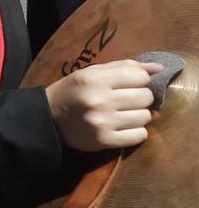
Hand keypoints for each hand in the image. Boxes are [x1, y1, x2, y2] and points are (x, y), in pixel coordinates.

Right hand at [46, 59, 160, 151]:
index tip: (128, 84)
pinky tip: (123, 126)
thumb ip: (124, 67)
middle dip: (140, 97)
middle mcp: (99, 100)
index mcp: (94, 79)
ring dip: (138, 115)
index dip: (138, 79)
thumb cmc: (73, 92)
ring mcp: (102, 122)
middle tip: (127, 100)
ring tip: (123, 114)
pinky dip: (136, 131)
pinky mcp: (105, 140)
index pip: (140, 76)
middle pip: (146, 97)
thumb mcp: (92, 73)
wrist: (48, 119)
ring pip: (145, 117)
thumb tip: (159, 68)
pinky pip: (140, 135)